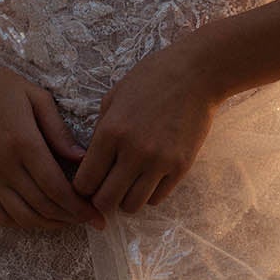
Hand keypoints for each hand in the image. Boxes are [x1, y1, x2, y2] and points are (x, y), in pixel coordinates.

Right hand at [0, 56, 104, 231]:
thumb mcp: (35, 97)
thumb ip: (59, 130)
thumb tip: (82, 158)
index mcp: (24, 143)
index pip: (56, 187)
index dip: (79, 207)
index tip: (96, 214)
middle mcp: (6, 166)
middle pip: (43, 206)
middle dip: (71, 218)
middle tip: (88, 220)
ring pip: (23, 217)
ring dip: (48, 225)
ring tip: (66, 221)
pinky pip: (0, 215)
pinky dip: (21, 223)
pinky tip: (36, 217)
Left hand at [72, 38, 220, 217]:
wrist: (196, 74)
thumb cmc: (151, 79)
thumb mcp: (114, 97)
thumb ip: (100, 130)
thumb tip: (89, 161)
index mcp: (111, 132)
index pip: (85, 181)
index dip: (82, 188)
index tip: (88, 184)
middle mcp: (134, 152)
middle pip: (105, 201)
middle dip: (101, 199)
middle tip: (105, 190)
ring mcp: (159, 162)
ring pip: (132, 206)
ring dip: (125, 199)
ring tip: (128, 185)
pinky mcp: (181, 167)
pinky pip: (157, 199)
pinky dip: (149, 194)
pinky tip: (148, 178)